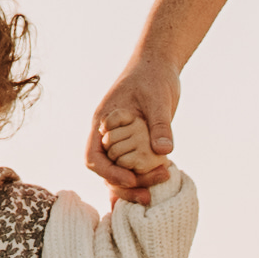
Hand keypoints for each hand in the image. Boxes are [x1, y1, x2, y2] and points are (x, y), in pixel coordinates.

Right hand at [86, 61, 178, 203]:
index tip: (131, 179)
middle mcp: (108, 135)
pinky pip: (134, 167)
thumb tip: (164, 151)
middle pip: (107, 171)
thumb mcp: (157, 98)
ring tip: (163, 181)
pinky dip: (143, 177)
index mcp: (104, 123)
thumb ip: (160, 124)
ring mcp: (122, 141)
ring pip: (120, 172)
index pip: (94, 157)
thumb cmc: (153, 76)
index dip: (109, 172)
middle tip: (151, 192)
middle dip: (127, 185)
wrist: (158, 65)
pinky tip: (159, 182)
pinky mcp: (137, 144)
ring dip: (138, 184)